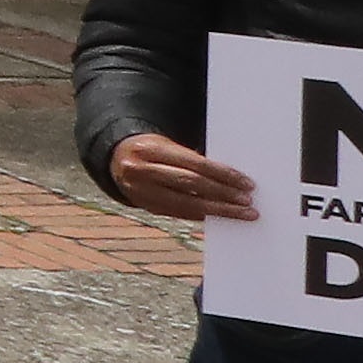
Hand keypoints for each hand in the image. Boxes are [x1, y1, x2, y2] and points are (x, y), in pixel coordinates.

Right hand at [104, 131, 255, 224]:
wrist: (115, 159)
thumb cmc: (152, 150)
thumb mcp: (165, 145)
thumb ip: (190, 159)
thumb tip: (228, 176)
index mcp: (150, 149)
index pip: (194, 163)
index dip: (222, 174)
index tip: (246, 183)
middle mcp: (142, 171)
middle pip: (191, 184)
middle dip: (223, 194)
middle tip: (248, 201)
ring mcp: (141, 191)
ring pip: (186, 203)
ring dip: (218, 210)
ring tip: (242, 213)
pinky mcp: (145, 206)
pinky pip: (179, 213)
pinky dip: (201, 214)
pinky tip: (219, 216)